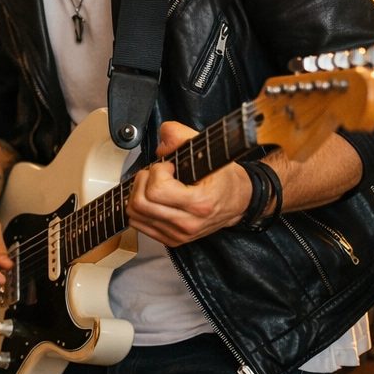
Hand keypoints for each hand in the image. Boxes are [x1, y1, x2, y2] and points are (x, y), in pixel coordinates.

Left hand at [128, 121, 252, 246]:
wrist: (237, 201)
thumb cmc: (223, 178)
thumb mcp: (209, 152)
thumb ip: (183, 137)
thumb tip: (164, 133)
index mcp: (200, 203)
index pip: (156, 190)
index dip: (157, 172)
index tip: (168, 166)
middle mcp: (189, 223)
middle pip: (140, 203)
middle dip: (143, 181)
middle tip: (156, 173)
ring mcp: (179, 234)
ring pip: (135, 215)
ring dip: (138, 194)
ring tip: (154, 185)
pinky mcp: (171, 240)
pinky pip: (139, 224)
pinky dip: (139, 209)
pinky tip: (153, 199)